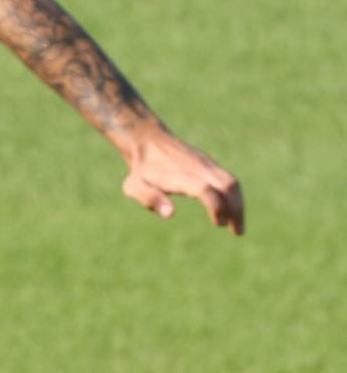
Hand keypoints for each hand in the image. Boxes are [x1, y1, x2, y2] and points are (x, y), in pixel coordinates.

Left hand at [123, 132, 244, 233]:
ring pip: (231, 182)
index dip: (215, 206)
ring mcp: (206, 164)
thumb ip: (149, 198)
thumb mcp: (133, 186)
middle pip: (227, 185)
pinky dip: (234, 197)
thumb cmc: (140, 170)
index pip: (204, 189)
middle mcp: (198, 167)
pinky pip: (228, 179)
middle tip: (237, 232)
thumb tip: (170, 214)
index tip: (218, 224)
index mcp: (179, 175)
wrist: (148, 141)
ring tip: (237, 227)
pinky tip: (231, 212)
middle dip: (236, 209)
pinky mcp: (209, 164)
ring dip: (238, 204)